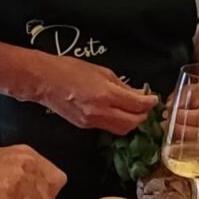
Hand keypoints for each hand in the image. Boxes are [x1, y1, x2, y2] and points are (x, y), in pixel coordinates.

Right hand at [34, 58, 155, 134]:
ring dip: (132, 122)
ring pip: (122, 129)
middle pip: (132, 123)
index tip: (153, 98)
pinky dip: (118, 122)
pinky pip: (108, 128)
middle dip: (143, 115)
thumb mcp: (102, 71)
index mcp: (105, 95)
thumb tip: (138, 93)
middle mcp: (100, 112)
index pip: (137, 105)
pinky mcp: (85, 126)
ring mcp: (92, 121)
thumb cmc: (70, 69)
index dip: (149, 102)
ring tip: (134, 110)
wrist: (44, 81)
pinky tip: (118, 112)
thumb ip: (122, 85)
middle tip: (145, 106)